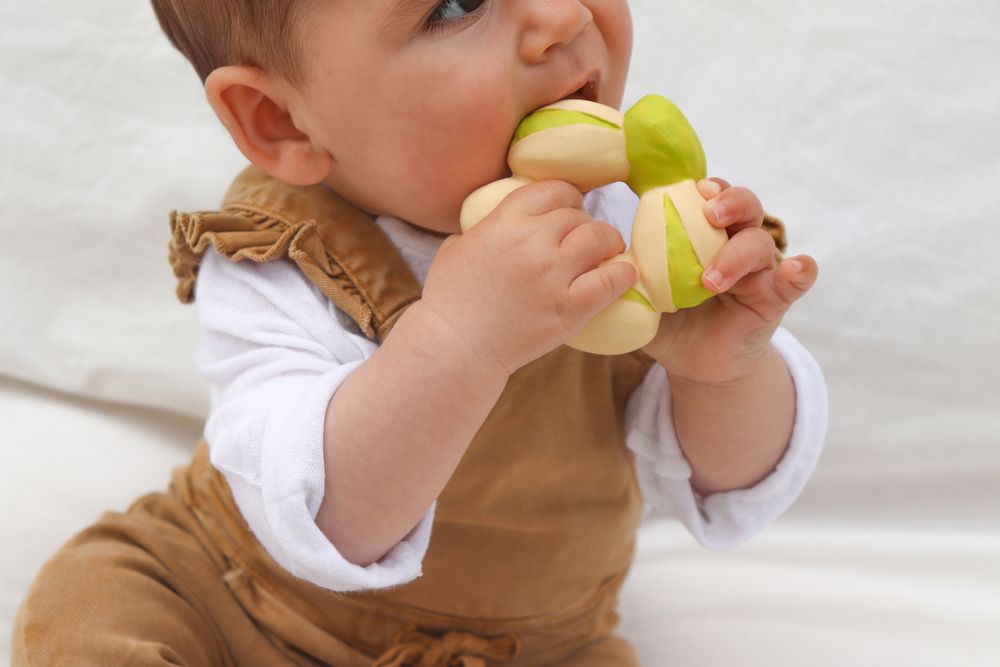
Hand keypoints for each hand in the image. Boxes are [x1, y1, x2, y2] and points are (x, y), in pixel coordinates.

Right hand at [421, 180, 637, 375]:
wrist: (455, 346)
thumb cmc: (448, 301)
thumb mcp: (454, 249)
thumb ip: (480, 231)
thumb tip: (491, 226)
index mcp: (504, 221)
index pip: (552, 190)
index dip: (568, 197)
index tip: (571, 209)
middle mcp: (532, 240)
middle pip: (577, 215)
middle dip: (585, 223)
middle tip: (587, 239)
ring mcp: (552, 273)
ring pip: (600, 238)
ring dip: (609, 241)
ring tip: (609, 252)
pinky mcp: (569, 307)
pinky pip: (611, 280)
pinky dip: (624, 273)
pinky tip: (626, 274)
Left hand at [641, 178, 818, 384]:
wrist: (692, 362)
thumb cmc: (668, 319)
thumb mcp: (643, 294)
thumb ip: (628, 272)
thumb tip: (599, 256)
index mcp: (703, 233)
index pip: (710, 197)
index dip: (704, 187)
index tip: (690, 188)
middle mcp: (734, 243)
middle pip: (744, 205)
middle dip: (729, 202)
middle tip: (710, 214)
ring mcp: (757, 270)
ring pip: (760, 241)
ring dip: (737, 253)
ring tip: (711, 280)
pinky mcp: (773, 299)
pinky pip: (795, 281)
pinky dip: (800, 271)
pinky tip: (796, 267)